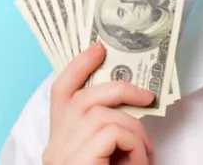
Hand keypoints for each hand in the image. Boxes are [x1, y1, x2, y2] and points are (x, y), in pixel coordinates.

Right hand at [43, 42, 156, 164]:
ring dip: (134, 128)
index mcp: (60, 142)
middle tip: (148, 97)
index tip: (99, 49)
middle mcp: (54, 147)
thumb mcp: (113, 150)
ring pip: (101, 115)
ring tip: (145, 150)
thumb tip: (133, 99)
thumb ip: (111, 126)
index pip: (61, 93)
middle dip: (120, 89)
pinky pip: (112, 133)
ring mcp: (62, 155)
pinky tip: (140, 161)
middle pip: (81, 98)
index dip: (79, 66)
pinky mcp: (75, 162)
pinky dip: (135, 144)